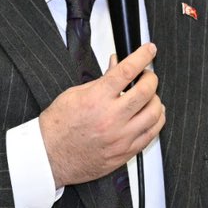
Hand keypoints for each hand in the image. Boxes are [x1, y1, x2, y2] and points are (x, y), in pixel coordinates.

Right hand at [38, 44, 164, 186]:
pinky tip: (150, 115)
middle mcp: (111, 118)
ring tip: (148, 97)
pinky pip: (152, 134)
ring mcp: (121, 137)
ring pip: (155, 113)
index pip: (127, 70)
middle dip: (150, 78)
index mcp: (97, 99)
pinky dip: (156, 120)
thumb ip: (101, 80)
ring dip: (155, 99)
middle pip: (146, 91)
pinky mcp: (126, 152)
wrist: (50, 156)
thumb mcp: (74, 94)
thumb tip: (117, 65)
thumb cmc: (58, 127)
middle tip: (146, 76)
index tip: (149, 50)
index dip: (142, 56)